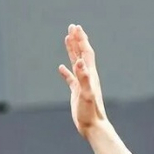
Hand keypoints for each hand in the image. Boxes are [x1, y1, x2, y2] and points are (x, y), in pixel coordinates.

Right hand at [58, 24, 108, 138]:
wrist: (93, 127)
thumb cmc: (90, 112)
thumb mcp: (86, 94)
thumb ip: (83, 78)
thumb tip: (80, 63)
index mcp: (90, 75)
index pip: (86, 53)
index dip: (81, 39)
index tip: (75, 27)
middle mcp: (87, 77)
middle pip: (82, 54)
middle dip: (77, 40)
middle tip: (72, 26)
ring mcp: (82, 84)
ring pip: (76, 63)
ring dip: (72, 50)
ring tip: (67, 39)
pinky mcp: (77, 92)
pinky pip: (70, 79)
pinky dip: (66, 72)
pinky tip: (61, 68)